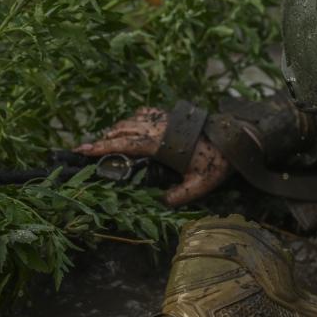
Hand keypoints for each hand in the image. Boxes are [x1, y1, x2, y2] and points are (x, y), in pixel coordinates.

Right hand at [74, 107, 231, 205]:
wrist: (234, 140)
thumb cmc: (217, 162)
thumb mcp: (200, 184)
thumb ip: (180, 196)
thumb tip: (162, 203)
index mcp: (162, 143)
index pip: (125, 143)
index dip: (102, 147)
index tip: (82, 149)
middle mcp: (160, 127)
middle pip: (123, 129)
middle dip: (104, 139)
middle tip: (89, 149)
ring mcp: (165, 119)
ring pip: (131, 120)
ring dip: (117, 129)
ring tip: (105, 141)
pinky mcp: (171, 115)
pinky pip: (145, 113)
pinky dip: (133, 119)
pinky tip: (130, 126)